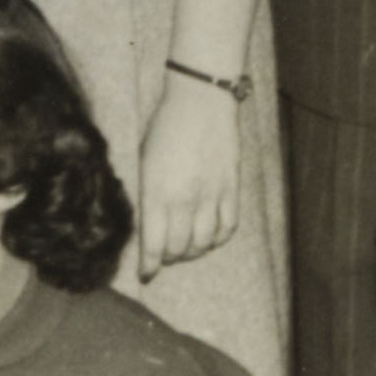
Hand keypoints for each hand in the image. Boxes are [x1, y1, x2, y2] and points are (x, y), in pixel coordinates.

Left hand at [134, 74, 241, 280]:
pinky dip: (218, 238)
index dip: (149, 265)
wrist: (201, 101)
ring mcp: (211, 195)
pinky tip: (209, 235)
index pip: (153, 244)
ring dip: (193, 251)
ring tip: (186, 247)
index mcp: (156, 192)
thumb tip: (147, 225)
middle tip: (166, 254)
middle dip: (170, 258)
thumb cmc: (165, 127)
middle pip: (179, 248)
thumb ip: (146, 195)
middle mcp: (184, 199)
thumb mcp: (143, 161)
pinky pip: (228, 227)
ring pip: (203, 242)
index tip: (146, 274)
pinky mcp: (232, 188)